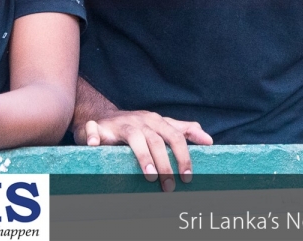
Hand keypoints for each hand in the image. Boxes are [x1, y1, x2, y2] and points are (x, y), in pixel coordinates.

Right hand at [74, 111, 212, 191]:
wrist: (102, 116)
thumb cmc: (136, 126)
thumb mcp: (161, 126)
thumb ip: (184, 131)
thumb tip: (210, 140)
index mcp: (156, 121)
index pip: (175, 136)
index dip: (183, 155)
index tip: (188, 176)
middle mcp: (139, 121)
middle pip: (157, 140)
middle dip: (165, 164)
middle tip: (170, 186)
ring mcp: (119, 124)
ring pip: (134, 138)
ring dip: (142, 156)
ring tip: (149, 176)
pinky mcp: (97, 128)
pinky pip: (93, 130)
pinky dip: (93, 137)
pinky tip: (94, 146)